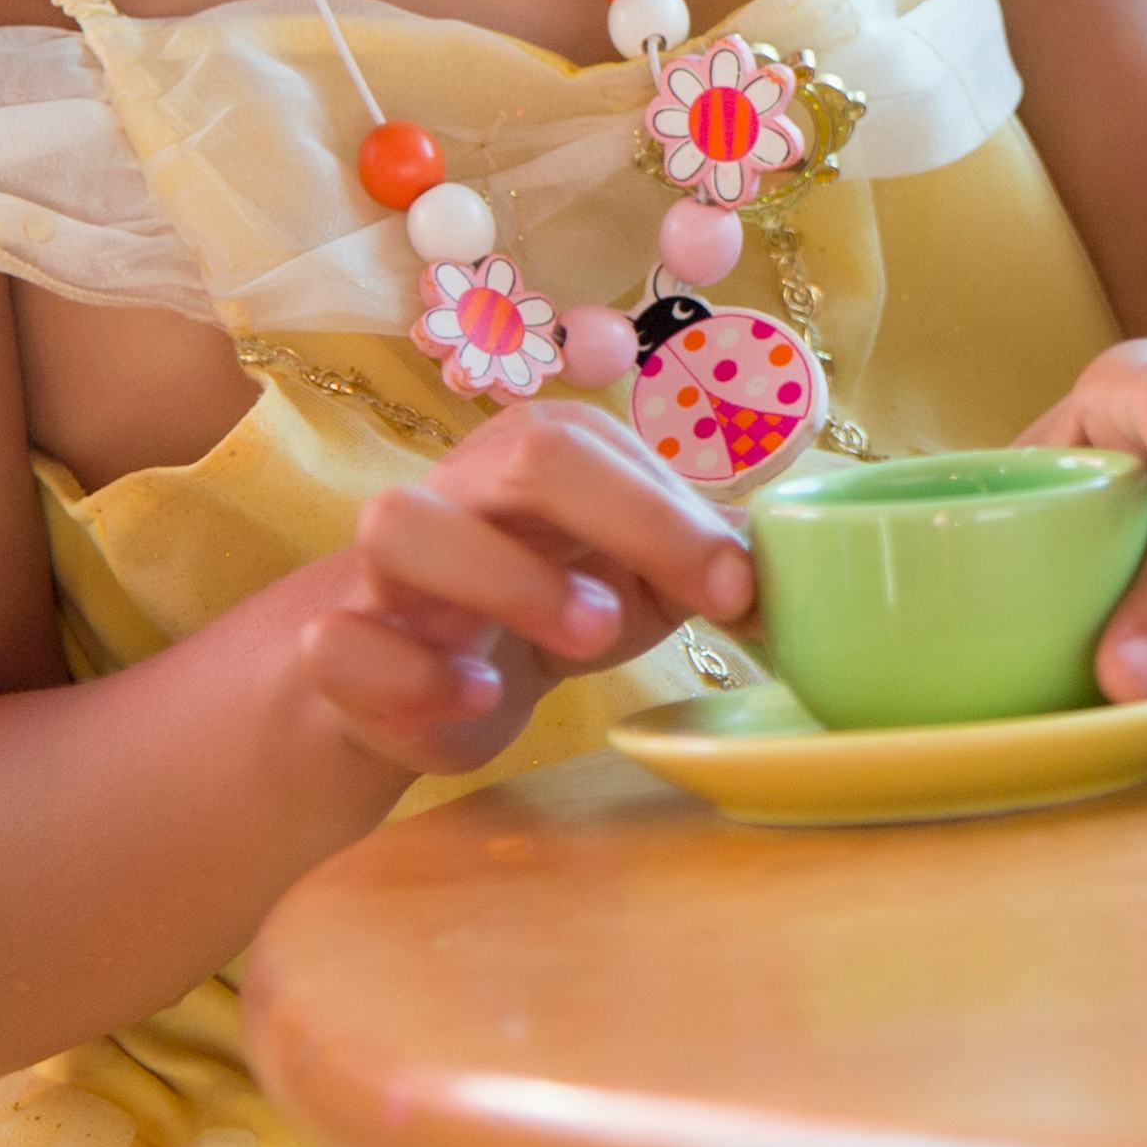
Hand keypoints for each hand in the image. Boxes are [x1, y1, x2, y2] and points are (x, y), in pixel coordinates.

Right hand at [298, 399, 757, 776]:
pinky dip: (410, 672)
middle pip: (521, 455)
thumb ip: (715, 559)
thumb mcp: (645, 576)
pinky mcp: (343, 648)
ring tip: (588, 635)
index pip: (606, 449)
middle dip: (617, 521)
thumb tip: (806, 563)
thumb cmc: (557, 598)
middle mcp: (464, 491)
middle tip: (685, 602)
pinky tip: (475, 697)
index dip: (678, 518)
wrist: (431, 676)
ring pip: (399, 524)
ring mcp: (390, 569)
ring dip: (502, 578)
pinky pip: (339, 641)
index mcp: (544, 456)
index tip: (740, 591)